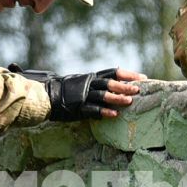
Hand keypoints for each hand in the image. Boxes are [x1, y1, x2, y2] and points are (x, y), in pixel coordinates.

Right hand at [13, 66, 145, 120]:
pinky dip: (103, 112)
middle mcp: (88, 84)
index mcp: (90, 77)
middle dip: (124, 86)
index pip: (112, 72)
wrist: (44, 96)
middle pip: (110, 83)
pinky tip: (114, 115)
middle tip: (138, 90)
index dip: (128, 74)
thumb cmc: (63, 90)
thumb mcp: (81, 82)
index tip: (142, 77)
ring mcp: (82, 96)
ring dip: (117, 98)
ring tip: (129, 102)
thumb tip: (113, 86)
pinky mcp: (77, 108)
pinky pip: (92, 110)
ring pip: (102, 95)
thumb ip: (95, 84)